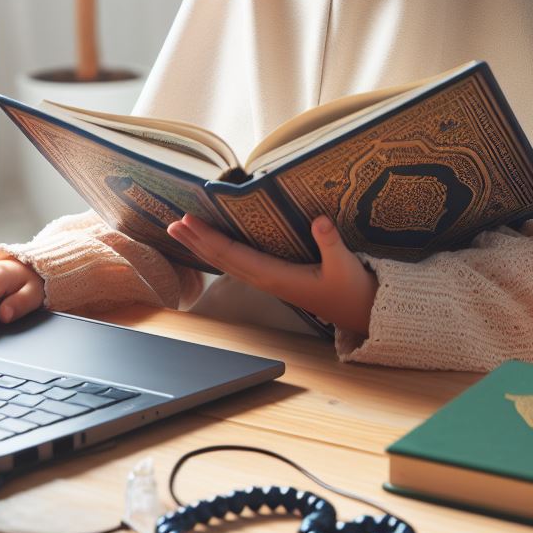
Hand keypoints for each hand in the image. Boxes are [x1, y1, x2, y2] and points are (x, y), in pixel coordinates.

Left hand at [167, 213, 377, 336]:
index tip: (190, 222)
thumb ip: (331, 242)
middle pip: (222, 260)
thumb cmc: (351, 288)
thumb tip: (319, 220)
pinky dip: (219, 251)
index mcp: (275, 277)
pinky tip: (211, 243)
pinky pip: (238, 263)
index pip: (234, 255)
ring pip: (226, 263)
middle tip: (172, 222)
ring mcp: (267, 280)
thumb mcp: (344, 263)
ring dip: (202, 246)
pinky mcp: (273, 278)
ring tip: (181, 230)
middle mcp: (265, 280)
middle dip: (196, 241)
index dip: (210, 238)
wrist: (360, 312)